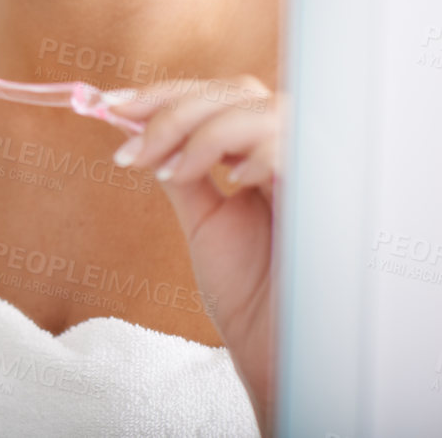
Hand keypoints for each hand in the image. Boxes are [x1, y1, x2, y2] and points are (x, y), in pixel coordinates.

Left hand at [107, 76, 280, 436]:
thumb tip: (131, 126)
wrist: (276, 349)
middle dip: (173, 109)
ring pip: (262, 109)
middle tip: (130, 148)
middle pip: (238, 92)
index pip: (221, 96)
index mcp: (264, 155)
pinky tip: (230, 179)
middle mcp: (294, 154)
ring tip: (171, 172)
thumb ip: (181, 169)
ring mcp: (316, 172)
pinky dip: (251, 151)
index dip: (167, 94)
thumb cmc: (249, 289)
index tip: (112, 104)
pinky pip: (293, 147)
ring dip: (203, 131)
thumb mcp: (204, 218)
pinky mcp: (330, 194)